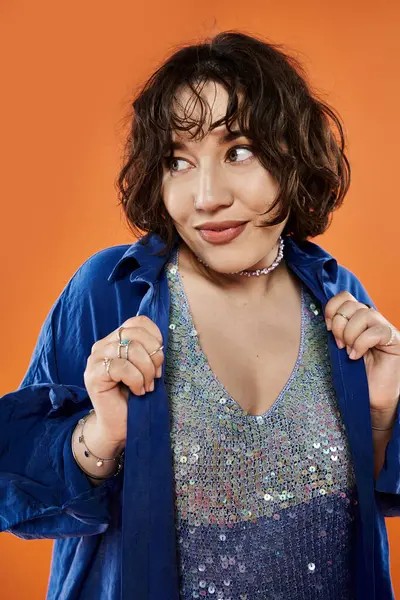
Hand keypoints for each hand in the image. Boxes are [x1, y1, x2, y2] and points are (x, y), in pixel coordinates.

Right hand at [83, 315, 163, 443]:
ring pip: (131, 349)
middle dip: (153, 355)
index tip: (159, 359)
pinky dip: (137, 380)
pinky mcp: (94, 375)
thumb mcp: (145, 367)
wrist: (118, 425)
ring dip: (147, 370)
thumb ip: (147, 349)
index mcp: (115, 339)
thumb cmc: (134, 395)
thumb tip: (160, 342)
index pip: (138, 322)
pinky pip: (123, 367)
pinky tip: (138, 391)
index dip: (155, 336)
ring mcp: (95, 359)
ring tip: (147, 386)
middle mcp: (102, 345)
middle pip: (136, 333)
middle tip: (156, 376)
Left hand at [324, 292, 399, 413]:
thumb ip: (336, 330)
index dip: (332, 308)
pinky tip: (356, 356)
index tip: (327, 328)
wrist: (371, 396)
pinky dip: (361, 344)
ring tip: (348, 351)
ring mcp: (384, 328)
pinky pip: (376, 331)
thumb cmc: (354, 373)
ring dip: (350, 334)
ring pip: (364, 314)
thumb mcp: (339, 346)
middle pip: (352, 304)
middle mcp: (372, 320)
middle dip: (339, 324)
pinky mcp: (394, 340)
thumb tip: (326, 318)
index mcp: (358, 318)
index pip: (345, 297)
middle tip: (339, 344)